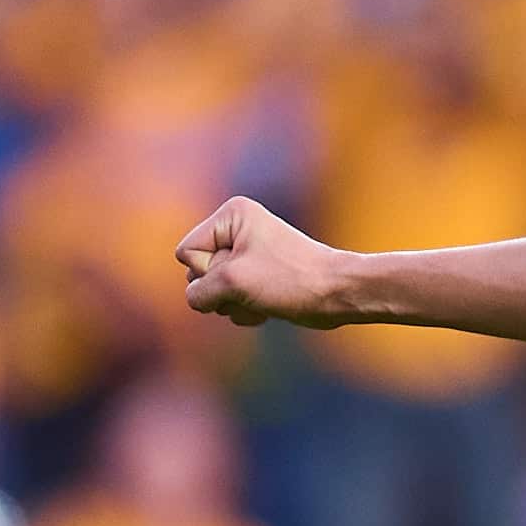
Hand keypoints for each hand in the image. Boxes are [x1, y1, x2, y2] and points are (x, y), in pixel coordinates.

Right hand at [176, 197, 351, 328]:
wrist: (337, 295)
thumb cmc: (291, 280)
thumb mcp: (233, 281)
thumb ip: (199, 291)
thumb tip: (197, 299)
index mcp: (231, 215)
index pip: (187, 253)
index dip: (208, 271)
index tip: (243, 270)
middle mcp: (237, 230)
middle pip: (198, 273)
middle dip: (222, 290)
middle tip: (256, 287)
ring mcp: (247, 256)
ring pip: (214, 292)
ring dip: (235, 304)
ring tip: (264, 298)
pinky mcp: (258, 278)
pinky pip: (232, 301)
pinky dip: (246, 310)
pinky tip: (268, 308)